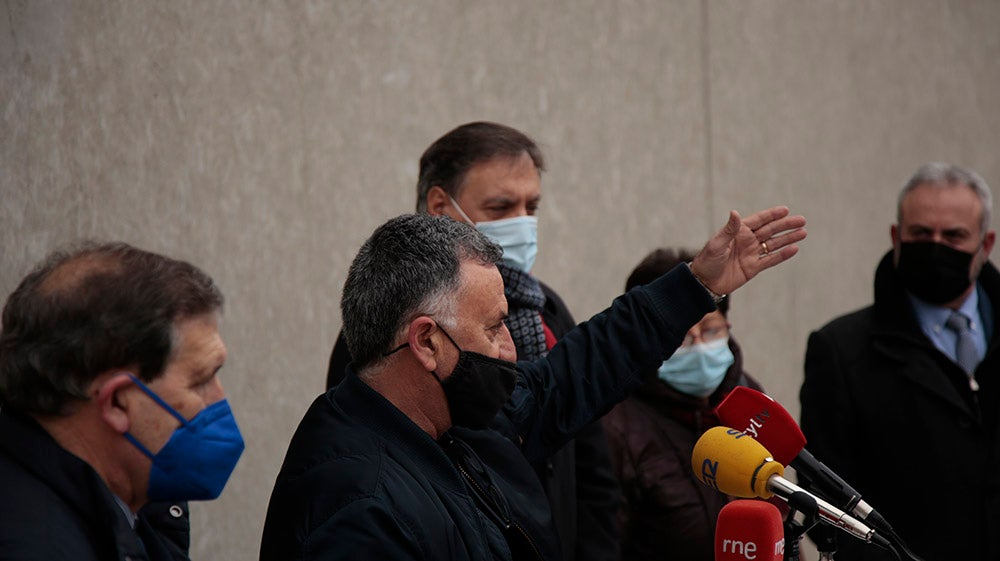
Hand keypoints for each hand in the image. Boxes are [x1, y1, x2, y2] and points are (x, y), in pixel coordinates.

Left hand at [689, 206, 806, 295]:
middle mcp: (747, 241)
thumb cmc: (707, 260)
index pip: (759, 220)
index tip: (786, 210)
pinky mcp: (753, 267)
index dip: (772, 215)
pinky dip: (782, 255)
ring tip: (803, 232)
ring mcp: (751, 254)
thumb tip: (735, 212)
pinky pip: (771, 260)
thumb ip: (729, 230)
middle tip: (802, 220)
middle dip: (785, 225)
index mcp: (738, 232)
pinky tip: (794, 249)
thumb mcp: (717, 244)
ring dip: (787, 238)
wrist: (704, 283)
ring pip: (773, 244)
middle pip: (770, 230)